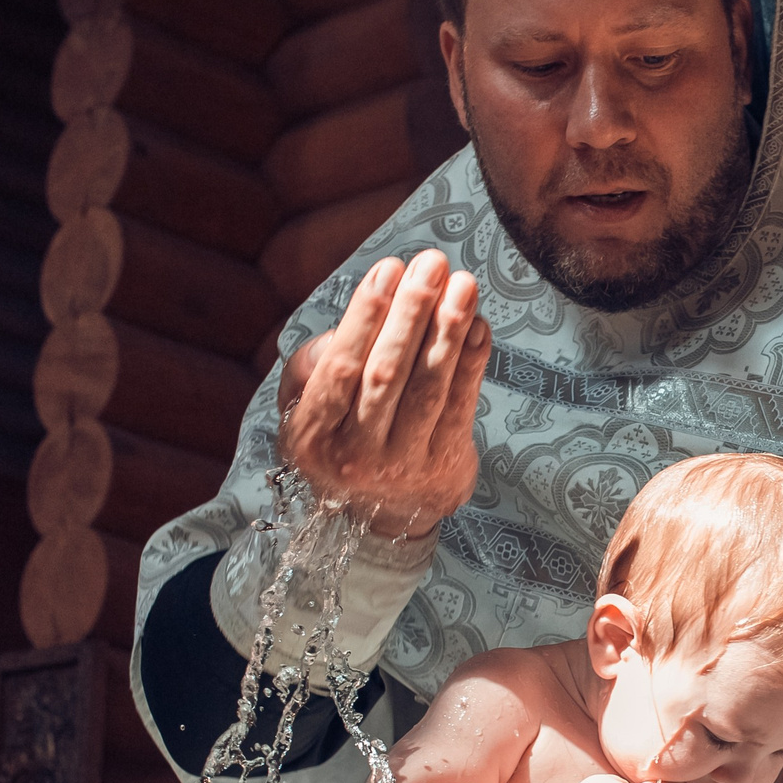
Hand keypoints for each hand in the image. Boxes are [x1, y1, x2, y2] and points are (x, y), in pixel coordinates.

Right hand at [281, 250, 491, 535]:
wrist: (379, 518)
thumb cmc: (341, 440)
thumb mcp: (304, 412)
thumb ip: (310, 368)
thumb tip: (344, 330)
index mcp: (313, 435)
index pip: (340, 368)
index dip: (366, 317)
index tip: (388, 270)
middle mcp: (355, 454)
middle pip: (386, 374)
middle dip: (412, 314)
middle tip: (432, 265)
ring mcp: (403, 465)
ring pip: (428, 389)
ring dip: (448, 332)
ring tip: (463, 285)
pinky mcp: (445, 468)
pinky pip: (460, 407)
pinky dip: (472, 364)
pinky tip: (478, 326)